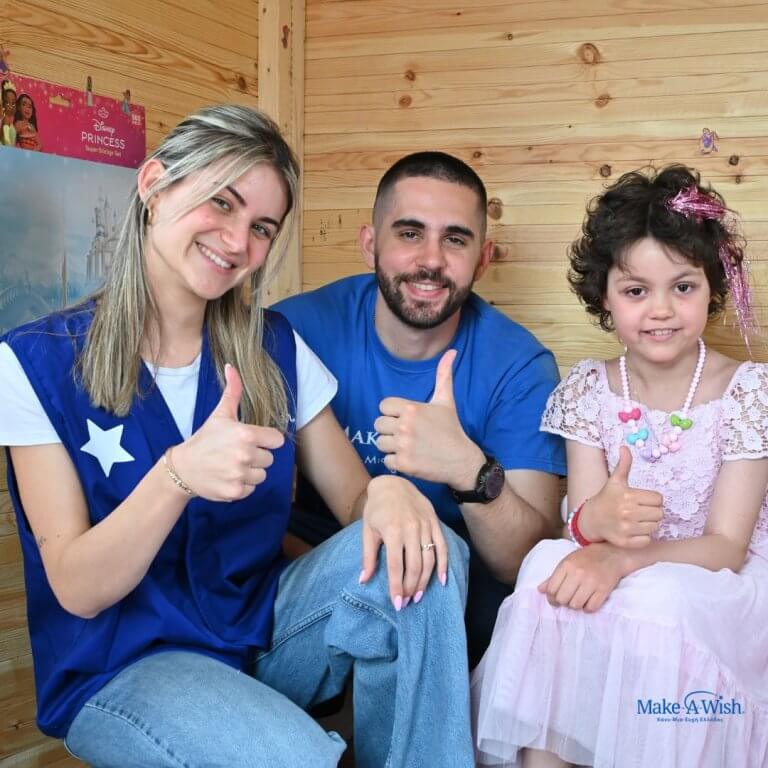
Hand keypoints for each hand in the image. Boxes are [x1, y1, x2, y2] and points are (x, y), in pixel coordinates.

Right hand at [172, 364, 284, 501]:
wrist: (182, 468)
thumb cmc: (204, 439)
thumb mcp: (220, 414)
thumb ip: (232, 391)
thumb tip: (232, 366)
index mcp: (245, 434)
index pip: (276, 440)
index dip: (266, 440)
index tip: (252, 440)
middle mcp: (245, 455)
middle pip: (269, 459)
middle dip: (256, 456)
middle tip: (237, 453)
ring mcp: (239, 475)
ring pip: (261, 475)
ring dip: (250, 472)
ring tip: (232, 465)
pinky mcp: (235, 492)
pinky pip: (252, 489)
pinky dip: (242, 485)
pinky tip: (228, 477)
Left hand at [359, 475, 447, 610]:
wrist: (392, 484)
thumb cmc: (376, 508)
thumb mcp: (368, 530)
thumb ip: (368, 556)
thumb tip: (364, 580)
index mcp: (392, 530)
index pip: (396, 565)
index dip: (397, 587)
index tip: (397, 604)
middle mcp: (411, 528)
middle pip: (414, 566)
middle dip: (411, 588)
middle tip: (407, 602)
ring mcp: (425, 525)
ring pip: (429, 559)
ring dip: (425, 581)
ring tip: (418, 596)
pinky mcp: (434, 522)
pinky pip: (442, 546)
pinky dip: (443, 565)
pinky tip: (441, 581)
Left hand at [375, 349, 484, 486]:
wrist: (461, 460)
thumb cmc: (452, 429)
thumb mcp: (446, 401)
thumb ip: (443, 375)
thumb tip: (451, 351)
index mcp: (411, 408)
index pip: (383, 406)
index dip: (392, 413)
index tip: (405, 419)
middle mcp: (405, 426)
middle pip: (378, 424)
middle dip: (389, 430)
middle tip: (406, 434)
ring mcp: (403, 446)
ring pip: (379, 442)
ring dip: (390, 446)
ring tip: (406, 446)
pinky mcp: (403, 464)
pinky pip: (386, 461)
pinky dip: (395, 462)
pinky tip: (409, 459)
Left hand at [538, 543, 626, 611]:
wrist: (611, 553)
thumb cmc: (586, 559)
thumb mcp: (567, 563)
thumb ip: (553, 577)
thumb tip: (540, 590)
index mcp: (566, 565)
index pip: (551, 589)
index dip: (551, 597)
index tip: (554, 599)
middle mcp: (578, 573)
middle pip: (562, 599)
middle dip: (563, 602)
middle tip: (567, 599)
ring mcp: (592, 582)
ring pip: (576, 605)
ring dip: (576, 605)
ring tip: (578, 598)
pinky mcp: (604, 589)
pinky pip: (591, 608)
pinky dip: (588, 608)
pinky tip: (588, 601)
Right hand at [578, 446, 662, 546]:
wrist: (591, 519)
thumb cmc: (607, 498)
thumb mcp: (615, 480)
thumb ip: (624, 464)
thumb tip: (624, 447)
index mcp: (628, 495)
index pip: (659, 499)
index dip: (653, 499)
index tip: (642, 500)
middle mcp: (627, 512)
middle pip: (659, 514)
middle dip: (652, 512)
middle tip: (641, 511)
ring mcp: (626, 528)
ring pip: (655, 527)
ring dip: (649, 524)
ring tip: (637, 520)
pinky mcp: (625, 542)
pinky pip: (647, 540)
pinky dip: (643, 537)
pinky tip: (634, 531)